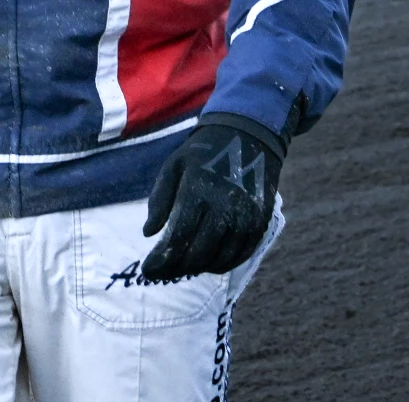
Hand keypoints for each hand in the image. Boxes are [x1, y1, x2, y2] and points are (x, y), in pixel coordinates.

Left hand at [140, 117, 281, 281]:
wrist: (248, 135)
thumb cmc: (204, 152)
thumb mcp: (174, 165)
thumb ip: (159, 200)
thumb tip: (148, 233)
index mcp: (199, 192)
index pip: (178, 238)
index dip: (161, 260)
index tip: (147, 270)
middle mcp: (225, 207)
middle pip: (198, 254)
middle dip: (176, 269)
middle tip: (162, 273)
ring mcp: (246, 216)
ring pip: (220, 259)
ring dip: (198, 268)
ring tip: (182, 268)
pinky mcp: (260, 221)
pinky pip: (241, 254)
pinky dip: (223, 264)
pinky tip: (208, 263)